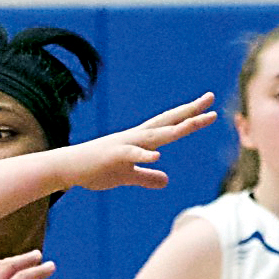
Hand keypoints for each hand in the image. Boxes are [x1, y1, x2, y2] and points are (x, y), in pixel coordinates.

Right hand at [54, 94, 216, 193]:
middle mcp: (137, 137)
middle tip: (210, 99)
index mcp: (141, 141)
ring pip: (155, 135)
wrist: (68, 168)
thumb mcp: (127, 176)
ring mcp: (125, 144)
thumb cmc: (96, 169)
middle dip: (189, 112)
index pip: (170, 125)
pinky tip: (157, 156)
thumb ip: (147, 177)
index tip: (209, 109)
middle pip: (168, 122)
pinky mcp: (113, 156)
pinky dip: (144, 155)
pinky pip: (131, 155)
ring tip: (196, 122)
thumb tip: (166, 180)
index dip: (190, 117)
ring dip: (176, 129)